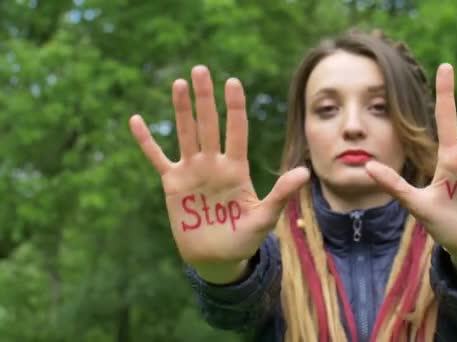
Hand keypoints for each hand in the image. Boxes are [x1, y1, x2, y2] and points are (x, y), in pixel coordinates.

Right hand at [129, 66, 308, 281]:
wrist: (218, 258)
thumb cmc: (244, 238)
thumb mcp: (265, 216)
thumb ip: (281, 193)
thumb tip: (304, 172)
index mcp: (237, 168)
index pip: (236, 131)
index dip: (234, 107)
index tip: (232, 82)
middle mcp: (214, 164)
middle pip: (209, 125)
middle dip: (205, 98)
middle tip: (201, 70)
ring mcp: (193, 171)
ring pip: (187, 134)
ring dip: (181, 110)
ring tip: (179, 84)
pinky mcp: (173, 184)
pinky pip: (157, 158)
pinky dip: (147, 141)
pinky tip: (136, 120)